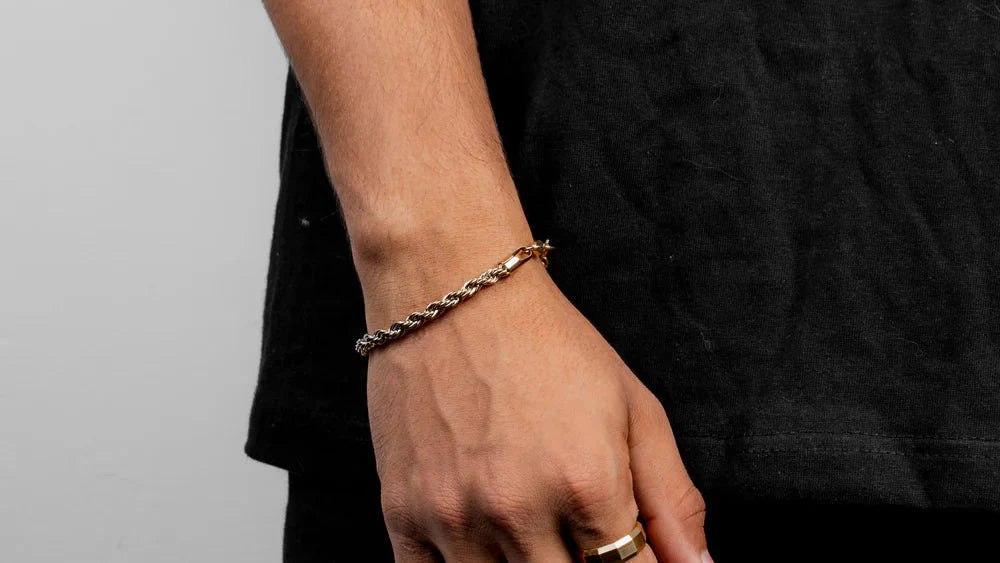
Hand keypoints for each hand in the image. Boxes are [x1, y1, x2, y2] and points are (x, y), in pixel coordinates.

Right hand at [365, 258, 708, 561]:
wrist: (451, 293)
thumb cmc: (547, 343)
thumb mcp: (633, 406)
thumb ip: (672, 498)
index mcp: (587, 483)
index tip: (618, 544)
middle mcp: (519, 510)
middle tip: (574, 529)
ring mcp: (454, 517)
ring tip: (529, 522)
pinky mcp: (402, 514)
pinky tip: (481, 543)